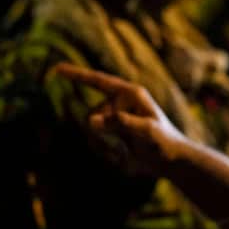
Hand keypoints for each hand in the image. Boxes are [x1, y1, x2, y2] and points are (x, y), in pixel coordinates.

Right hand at [50, 62, 188, 175]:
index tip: (57, 68)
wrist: (172, 160)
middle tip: (127, 144)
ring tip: (127, 152)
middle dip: (103, 132)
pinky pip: (96, 139)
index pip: (98, 81)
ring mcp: (116, 116)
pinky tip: (123, 155)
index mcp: (130, 93)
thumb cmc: (164, 142)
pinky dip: (105, 149)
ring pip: (92, 129)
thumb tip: (91, 120)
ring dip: (104, 144)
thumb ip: (119, 123)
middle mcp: (120, 101)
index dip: (76, 74)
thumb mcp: (145, 132)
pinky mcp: (114, 131)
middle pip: (93, 114)